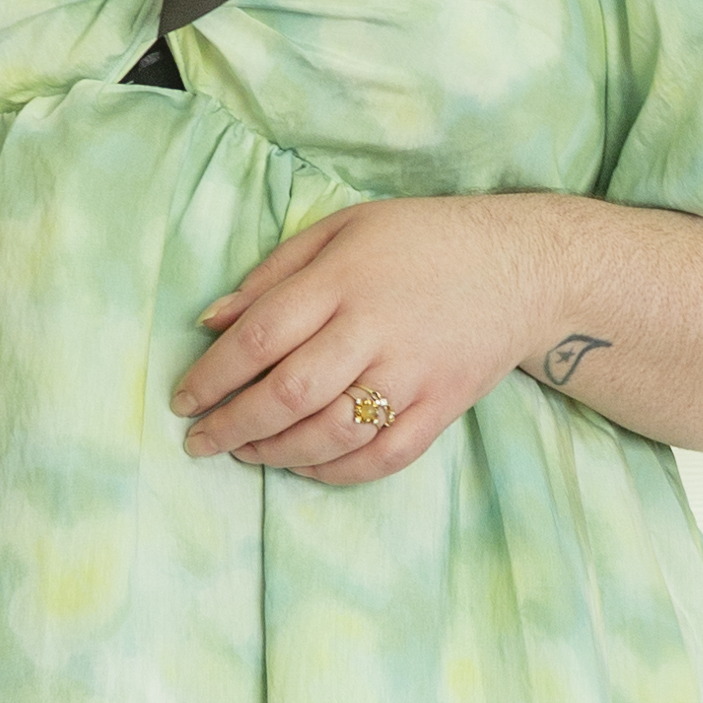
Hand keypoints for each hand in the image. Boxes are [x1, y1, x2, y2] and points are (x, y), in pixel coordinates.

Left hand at [169, 192, 573, 481]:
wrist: (520, 265)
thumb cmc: (419, 242)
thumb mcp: (341, 230)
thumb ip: (273, 276)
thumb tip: (211, 321)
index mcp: (343, 281)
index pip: (261, 337)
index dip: (213, 376)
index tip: (182, 400)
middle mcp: (375, 331)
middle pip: (289, 393)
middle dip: (233, 425)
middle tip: (200, 442)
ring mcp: (412, 375)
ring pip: (331, 434)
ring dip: (277, 452)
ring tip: (246, 452)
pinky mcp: (442, 407)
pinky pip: (382, 457)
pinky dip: (336, 472)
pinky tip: (305, 466)